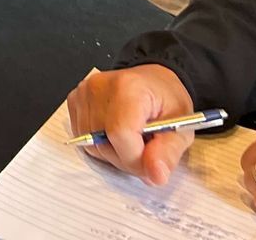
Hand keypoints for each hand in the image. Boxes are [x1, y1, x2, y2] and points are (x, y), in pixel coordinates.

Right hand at [66, 65, 197, 185]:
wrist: (153, 81)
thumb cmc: (166, 100)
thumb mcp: (181, 128)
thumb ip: (169, 152)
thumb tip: (155, 174)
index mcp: (128, 88)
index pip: (120, 134)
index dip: (136, 158)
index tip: (151, 162)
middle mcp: (100, 87)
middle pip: (104, 143)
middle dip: (127, 159)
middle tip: (146, 150)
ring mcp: (83, 93)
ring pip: (92, 145)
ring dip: (114, 154)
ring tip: (132, 140)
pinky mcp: (74, 100)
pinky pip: (83, 139)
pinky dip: (102, 145)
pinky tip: (116, 134)